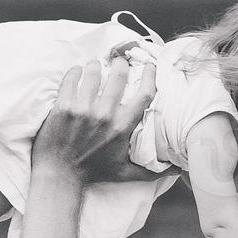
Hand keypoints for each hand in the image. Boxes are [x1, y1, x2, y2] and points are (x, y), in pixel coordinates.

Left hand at [32, 56, 158, 183]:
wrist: (61, 176)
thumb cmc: (93, 173)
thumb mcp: (125, 173)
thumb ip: (151, 172)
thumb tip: (176, 169)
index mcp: (122, 128)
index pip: (144, 95)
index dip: (150, 76)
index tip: (149, 67)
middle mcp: (105, 116)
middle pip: (118, 77)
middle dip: (120, 64)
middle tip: (118, 61)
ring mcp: (82, 110)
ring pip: (93, 73)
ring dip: (95, 66)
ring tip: (95, 65)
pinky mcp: (63, 108)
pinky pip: (70, 79)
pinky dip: (74, 72)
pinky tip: (77, 71)